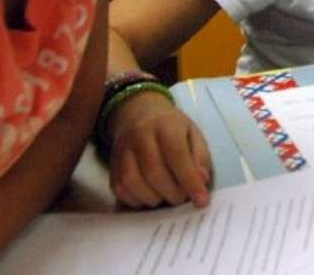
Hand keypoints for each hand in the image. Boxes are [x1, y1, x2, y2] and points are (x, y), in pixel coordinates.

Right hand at [107, 91, 212, 208]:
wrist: (137, 113)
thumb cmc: (171, 126)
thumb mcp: (193, 133)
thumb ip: (200, 157)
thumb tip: (202, 181)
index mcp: (165, 125)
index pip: (177, 156)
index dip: (190, 181)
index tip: (201, 201)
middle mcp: (140, 135)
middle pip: (154, 172)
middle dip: (172, 193)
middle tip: (183, 198)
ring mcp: (122, 150)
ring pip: (133, 182)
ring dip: (154, 198)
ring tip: (167, 196)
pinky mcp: (112, 164)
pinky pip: (120, 188)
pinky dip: (137, 199)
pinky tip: (150, 196)